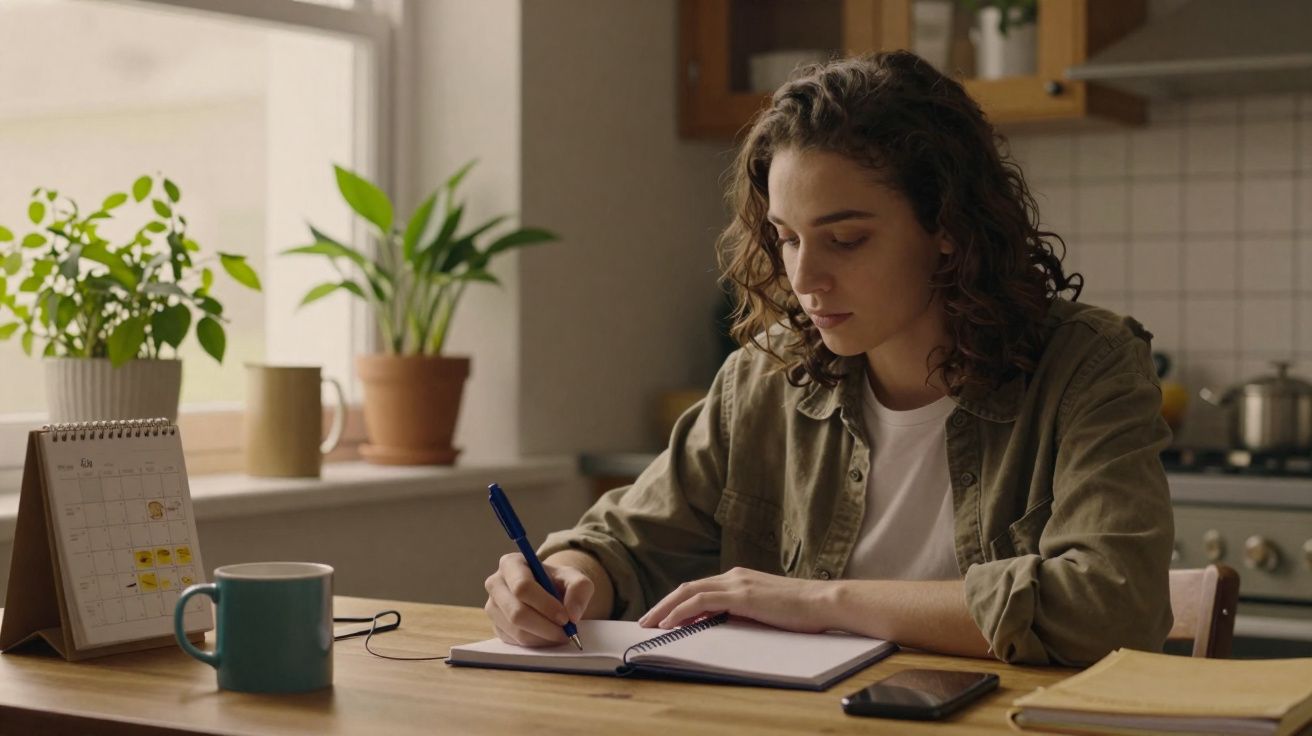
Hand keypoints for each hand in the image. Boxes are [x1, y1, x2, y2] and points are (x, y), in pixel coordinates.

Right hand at [483, 553, 594, 646]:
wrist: (549, 593)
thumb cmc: (558, 582)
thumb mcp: (574, 577)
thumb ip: (579, 589)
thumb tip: (572, 614)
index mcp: (511, 564)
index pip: (522, 587)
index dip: (545, 605)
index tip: (565, 618)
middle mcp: (495, 584)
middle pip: (516, 612)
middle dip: (545, 626)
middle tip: (566, 632)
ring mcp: (492, 607)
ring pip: (516, 630)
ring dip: (543, 637)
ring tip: (561, 634)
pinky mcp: (496, 627)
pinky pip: (515, 641)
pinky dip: (536, 643)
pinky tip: (549, 637)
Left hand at [637, 567, 831, 632]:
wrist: (824, 602)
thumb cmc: (801, 611)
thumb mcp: (764, 611)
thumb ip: (742, 613)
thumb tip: (720, 624)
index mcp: (739, 578)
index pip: (699, 588)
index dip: (676, 603)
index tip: (661, 618)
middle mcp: (734, 576)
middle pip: (687, 588)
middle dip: (662, 605)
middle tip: (645, 622)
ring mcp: (737, 583)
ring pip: (689, 592)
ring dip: (665, 609)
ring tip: (649, 625)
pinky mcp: (741, 594)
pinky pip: (702, 600)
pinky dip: (681, 611)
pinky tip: (669, 623)